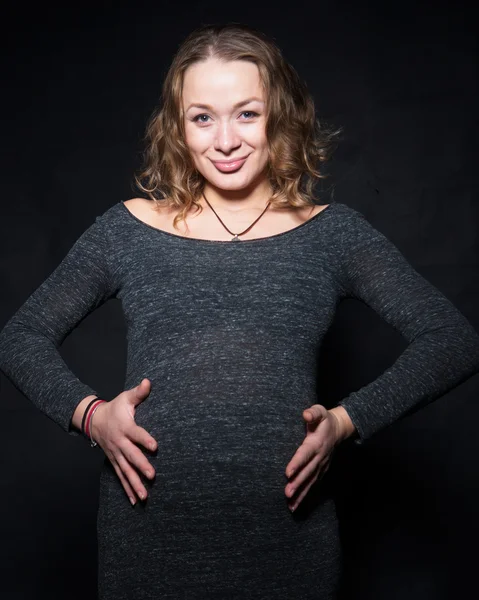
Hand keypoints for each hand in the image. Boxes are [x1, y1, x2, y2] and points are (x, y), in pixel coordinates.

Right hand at [91, 378, 157, 505]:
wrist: (93, 420)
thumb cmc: (115, 408)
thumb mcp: (125, 398)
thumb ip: (138, 393)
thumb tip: (148, 382)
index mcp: (125, 427)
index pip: (136, 434)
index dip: (145, 440)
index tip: (156, 447)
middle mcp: (120, 443)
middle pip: (131, 456)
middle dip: (141, 466)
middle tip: (152, 475)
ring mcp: (116, 454)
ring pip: (125, 471)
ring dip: (135, 484)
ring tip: (144, 497)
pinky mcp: (114, 461)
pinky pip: (120, 477)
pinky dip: (127, 489)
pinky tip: (135, 501)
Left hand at [284, 404, 343, 511]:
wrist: (339, 430)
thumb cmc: (324, 419)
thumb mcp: (320, 411)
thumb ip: (313, 413)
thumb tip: (306, 415)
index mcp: (316, 443)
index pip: (305, 454)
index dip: (297, 463)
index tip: (287, 473)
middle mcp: (319, 457)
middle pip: (307, 472)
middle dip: (298, 483)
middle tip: (287, 493)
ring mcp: (321, 466)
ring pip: (310, 482)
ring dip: (301, 493)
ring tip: (290, 505)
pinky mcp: (320, 471)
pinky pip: (312, 485)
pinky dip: (304, 496)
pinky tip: (294, 506)